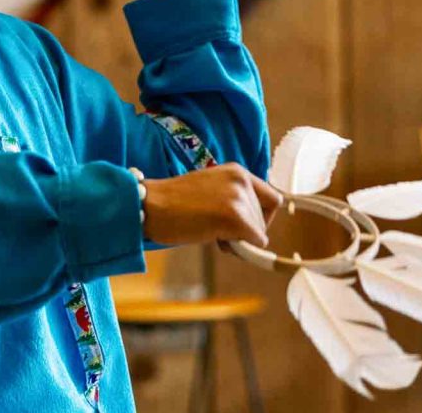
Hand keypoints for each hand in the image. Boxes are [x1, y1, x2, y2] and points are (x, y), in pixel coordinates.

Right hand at [140, 163, 280, 247]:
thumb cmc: (173, 203)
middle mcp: (242, 179)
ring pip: (260, 232)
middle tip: (219, 232)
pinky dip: (242, 249)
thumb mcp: (211, 190)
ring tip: (212, 232)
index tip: (242, 226)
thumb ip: (232, 199)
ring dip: (241, 240)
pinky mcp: (234, 216)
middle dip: (247, 230)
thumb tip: (255, 229)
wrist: (150, 205)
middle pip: (266, 218)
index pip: (271, 198)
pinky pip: (255, 242)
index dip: (260, 216)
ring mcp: (238, 197)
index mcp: (237, 171)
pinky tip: (218, 242)